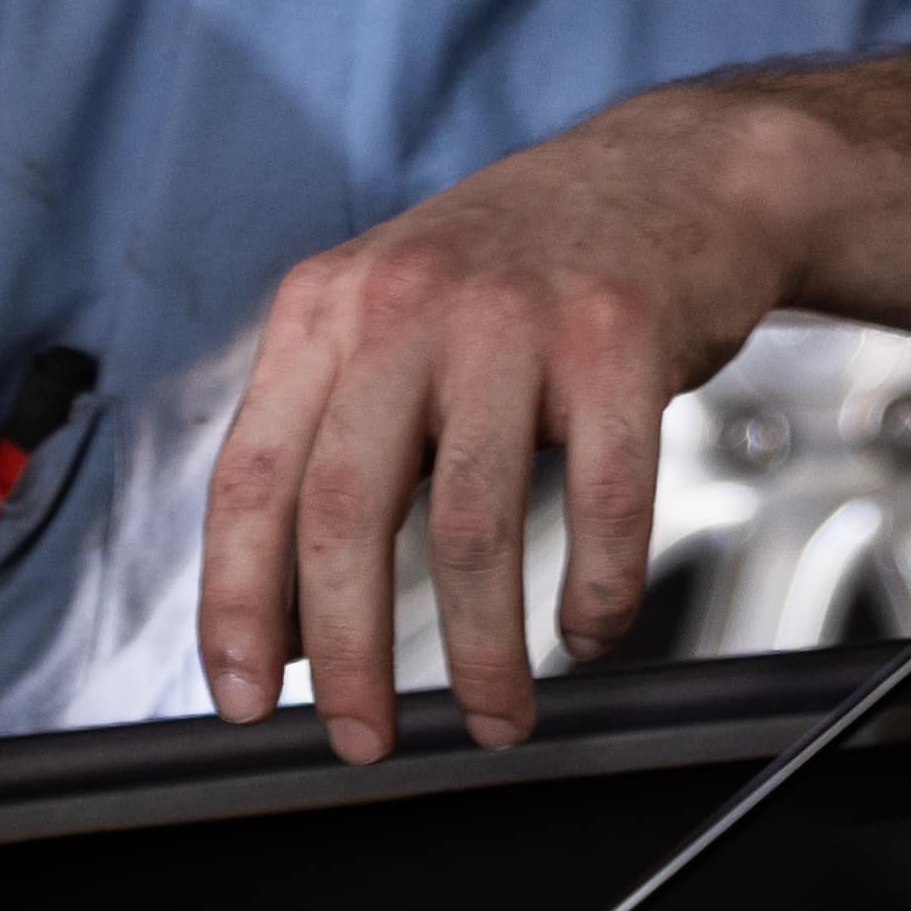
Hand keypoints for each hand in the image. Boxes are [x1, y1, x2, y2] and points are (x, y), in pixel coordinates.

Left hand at [199, 83, 809, 762]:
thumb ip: (329, 438)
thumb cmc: (520, 271)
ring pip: (473, 527)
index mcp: (326, 309)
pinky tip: (585, 632)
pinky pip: (605, 503)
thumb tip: (287, 612)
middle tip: (359, 738)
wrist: (672, 173)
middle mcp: (406, 305)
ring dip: (479, 652)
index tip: (243, 695)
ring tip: (492, 717)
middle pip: (344, 512)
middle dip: (348, 653)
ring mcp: (514, 320)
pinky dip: (595, 593)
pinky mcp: (620, 341)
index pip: (252, 477)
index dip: (237, 601)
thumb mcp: (389, 318)